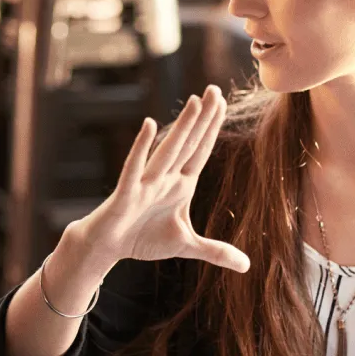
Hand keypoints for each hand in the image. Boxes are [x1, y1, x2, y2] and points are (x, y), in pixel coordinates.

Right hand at [75, 84, 250, 273]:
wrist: (108, 246)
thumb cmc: (142, 238)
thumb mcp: (186, 245)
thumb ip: (215, 251)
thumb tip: (247, 266)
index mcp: (180, 185)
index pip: (200, 152)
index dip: (212, 128)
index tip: (222, 102)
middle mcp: (164, 178)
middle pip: (188, 144)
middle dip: (203, 119)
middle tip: (215, 89)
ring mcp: (145, 183)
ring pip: (168, 151)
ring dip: (182, 128)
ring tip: (196, 102)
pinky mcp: (126, 194)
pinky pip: (135, 168)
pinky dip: (142, 148)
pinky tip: (149, 126)